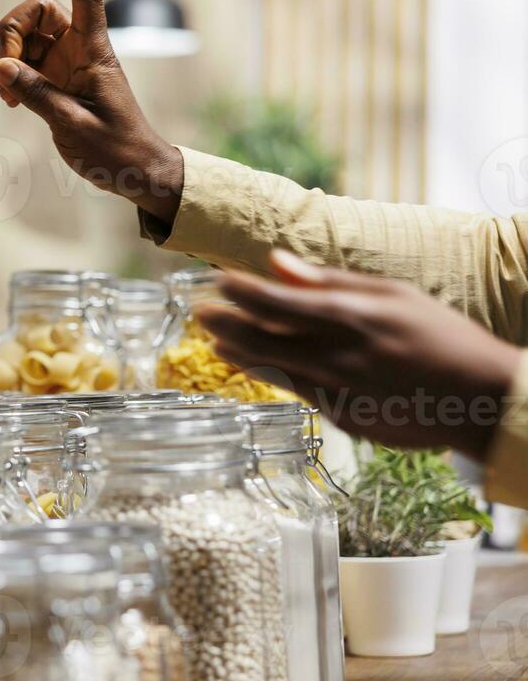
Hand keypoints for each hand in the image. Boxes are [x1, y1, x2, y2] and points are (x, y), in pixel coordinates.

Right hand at [0, 0, 182, 224]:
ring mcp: (64, 61)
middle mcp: (79, 47)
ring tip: (8, 95)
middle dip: (11, 31)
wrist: (133, 171)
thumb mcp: (72, 125)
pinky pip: (20, 61)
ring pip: (23, 34)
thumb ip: (37, 94)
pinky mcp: (53, 78)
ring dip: (6, 57)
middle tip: (6, 70)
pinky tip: (12, 101)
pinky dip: (9, 75)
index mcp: (95, 50)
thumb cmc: (116, 149)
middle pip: (36, 10)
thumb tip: (1, 66)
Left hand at [195, 250, 519, 462]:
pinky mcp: (343, 418)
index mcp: (351, 316)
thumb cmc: (440, 336)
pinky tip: (255, 364)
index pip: (277, 300)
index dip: (240, 291)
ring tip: (217, 340)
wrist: (482, 399)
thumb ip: (330, 280)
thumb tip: (275, 261)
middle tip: (198, 311)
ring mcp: (339, 390)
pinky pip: (299, 391)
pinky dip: (273, 375)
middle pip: (264, 336)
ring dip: (240, 352)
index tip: (216, 280)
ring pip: (273, 368)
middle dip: (225, 322)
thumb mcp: (393, 295)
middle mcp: (338, 354)